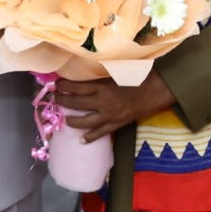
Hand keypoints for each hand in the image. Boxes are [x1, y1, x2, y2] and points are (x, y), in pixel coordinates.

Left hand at [54, 72, 176, 142]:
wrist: (155, 91)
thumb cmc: (137, 76)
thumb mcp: (117, 70)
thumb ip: (101, 73)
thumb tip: (86, 71)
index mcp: (102, 86)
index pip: (76, 86)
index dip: (64, 86)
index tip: (56, 84)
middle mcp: (102, 101)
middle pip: (76, 102)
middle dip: (63, 100)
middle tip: (55, 98)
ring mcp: (109, 115)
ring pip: (84, 121)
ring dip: (72, 120)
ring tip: (65, 119)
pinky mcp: (116, 124)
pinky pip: (100, 133)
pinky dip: (90, 137)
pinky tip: (81, 141)